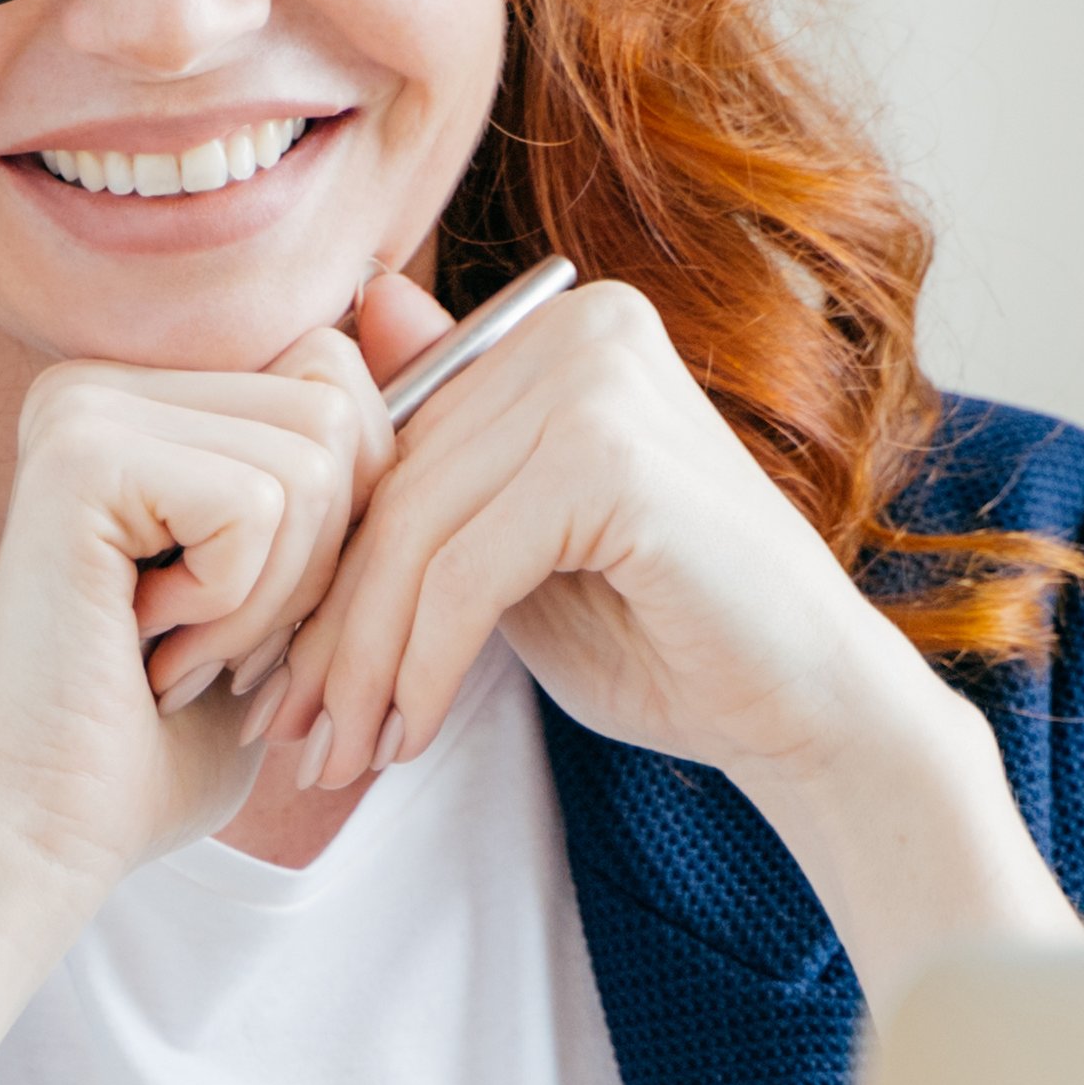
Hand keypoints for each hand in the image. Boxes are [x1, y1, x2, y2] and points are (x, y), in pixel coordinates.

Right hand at [0, 326, 385, 898]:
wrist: (41, 833)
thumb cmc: (160, 739)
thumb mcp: (280, 593)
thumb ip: (337, 469)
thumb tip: (411, 306)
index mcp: (140, 399)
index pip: (335, 376)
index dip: (344, 517)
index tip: (248, 614)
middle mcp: (100, 384)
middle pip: (335, 409)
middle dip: (317, 560)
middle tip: (214, 642)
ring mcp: (82, 411)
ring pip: (310, 462)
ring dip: (272, 597)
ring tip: (178, 652)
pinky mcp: (80, 459)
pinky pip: (259, 506)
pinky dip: (233, 608)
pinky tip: (148, 649)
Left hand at [263, 269, 1082, 994]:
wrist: (811, 708)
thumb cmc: (666, 634)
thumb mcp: (515, 553)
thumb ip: (438, 479)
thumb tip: (330, 377)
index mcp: (561, 331)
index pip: (394, 443)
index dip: (322, 565)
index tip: (273, 670)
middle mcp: (581, 329)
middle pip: (394, 488)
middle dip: (327, 626)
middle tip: (284, 730)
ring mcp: (601, 382)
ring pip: (414, 537)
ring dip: (362, 665)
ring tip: (337, 755)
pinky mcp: (612, 461)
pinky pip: (464, 575)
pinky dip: (422, 667)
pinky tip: (409, 735)